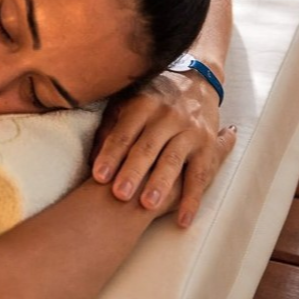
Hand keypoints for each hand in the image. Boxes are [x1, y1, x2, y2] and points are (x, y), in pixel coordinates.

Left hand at [90, 72, 236, 226]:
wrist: (195, 79)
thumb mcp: (126, 103)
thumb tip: (91, 160)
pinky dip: (192, 199)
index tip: (98, 176)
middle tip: (119, 195)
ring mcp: (189, 131)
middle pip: (147, 147)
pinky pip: (200, 175)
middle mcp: (166, 117)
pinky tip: (183, 219)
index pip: (123, 133)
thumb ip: (109, 128)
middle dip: (133, 172)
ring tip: (148, 205)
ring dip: (160, 184)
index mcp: (142, 105)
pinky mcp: (207, 145)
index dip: (110, 154)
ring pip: (173, 160)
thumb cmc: (149, 97)